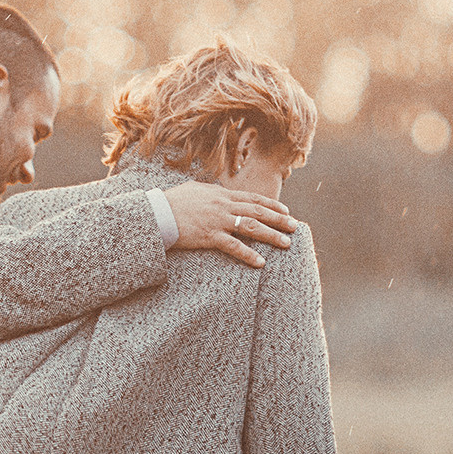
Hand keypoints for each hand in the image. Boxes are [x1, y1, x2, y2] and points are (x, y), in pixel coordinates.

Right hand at [165, 182, 296, 267]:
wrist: (157, 213)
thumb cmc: (173, 201)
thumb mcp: (195, 190)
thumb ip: (211, 192)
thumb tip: (217, 191)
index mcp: (222, 194)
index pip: (254, 198)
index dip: (272, 205)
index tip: (286, 211)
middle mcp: (224, 206)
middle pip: (258, 212)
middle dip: (279, 219)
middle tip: (295, 227)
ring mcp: (218, 221)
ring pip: (252, 227)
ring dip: (271, 236)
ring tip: (286, 244)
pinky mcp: (210, 236)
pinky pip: (233, 246)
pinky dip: (248, 255)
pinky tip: (260, 263)